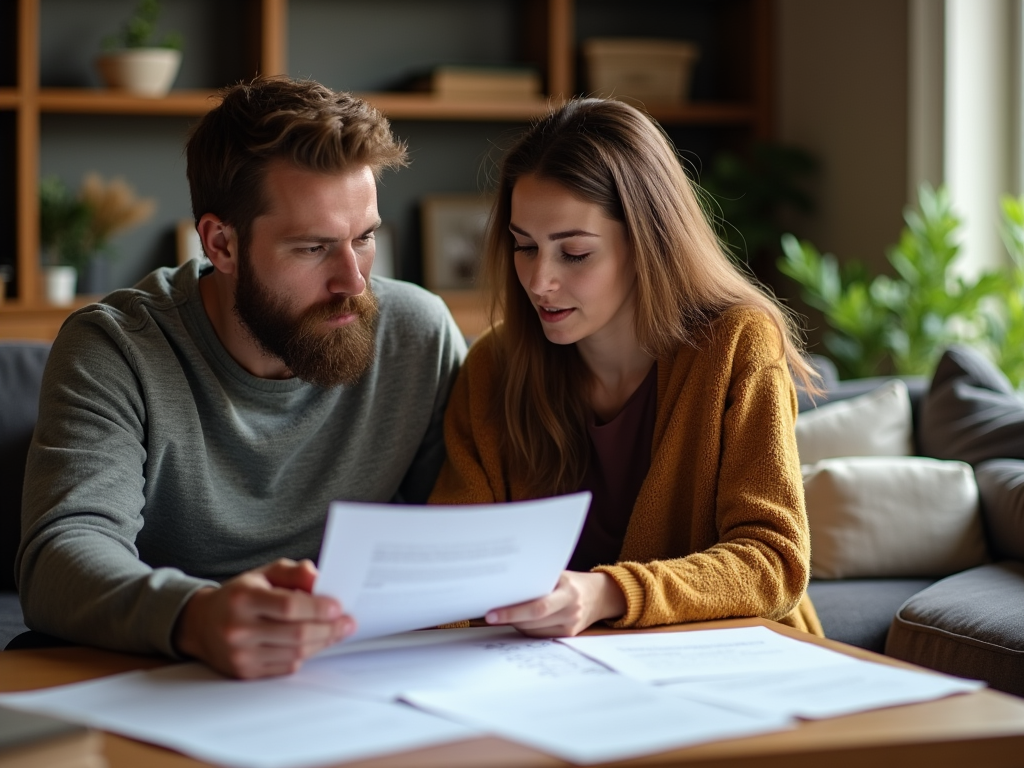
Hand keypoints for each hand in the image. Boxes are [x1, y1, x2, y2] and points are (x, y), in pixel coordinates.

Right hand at [173, 558, 354, 678]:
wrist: (202, 624)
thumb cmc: (239, 596)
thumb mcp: (263, 574)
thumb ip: (292, 573)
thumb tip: (317, 578)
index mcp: (243, 599)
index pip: (288, 607)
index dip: (318, 608)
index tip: (338, 606)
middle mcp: (239, 629)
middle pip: (296, 634)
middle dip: (329, 629)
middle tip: (347, 623)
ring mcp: (240, 655)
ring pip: (295, 654)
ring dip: (322, 643)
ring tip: (336, 632)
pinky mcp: (245, 673)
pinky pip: (286, 667)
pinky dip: (305, 656)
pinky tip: (314, 643)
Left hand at [484, 571, 626, 636]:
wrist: (599, 596)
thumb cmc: (572, 582)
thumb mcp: (559, 575)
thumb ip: (537, 580)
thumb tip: (505, 585)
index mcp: (568, 592)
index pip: (537, 607)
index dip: (512, 612)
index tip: (492, 613)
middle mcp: (571, 610)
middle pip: (533, 621)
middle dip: (510, 618)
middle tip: (491, 616)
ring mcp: (570, 626)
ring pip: (534, 631)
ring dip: (516, 624)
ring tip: (504, 615)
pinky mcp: (568, 635)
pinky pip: (541, 636)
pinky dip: (527, 629)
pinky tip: (520, 621)